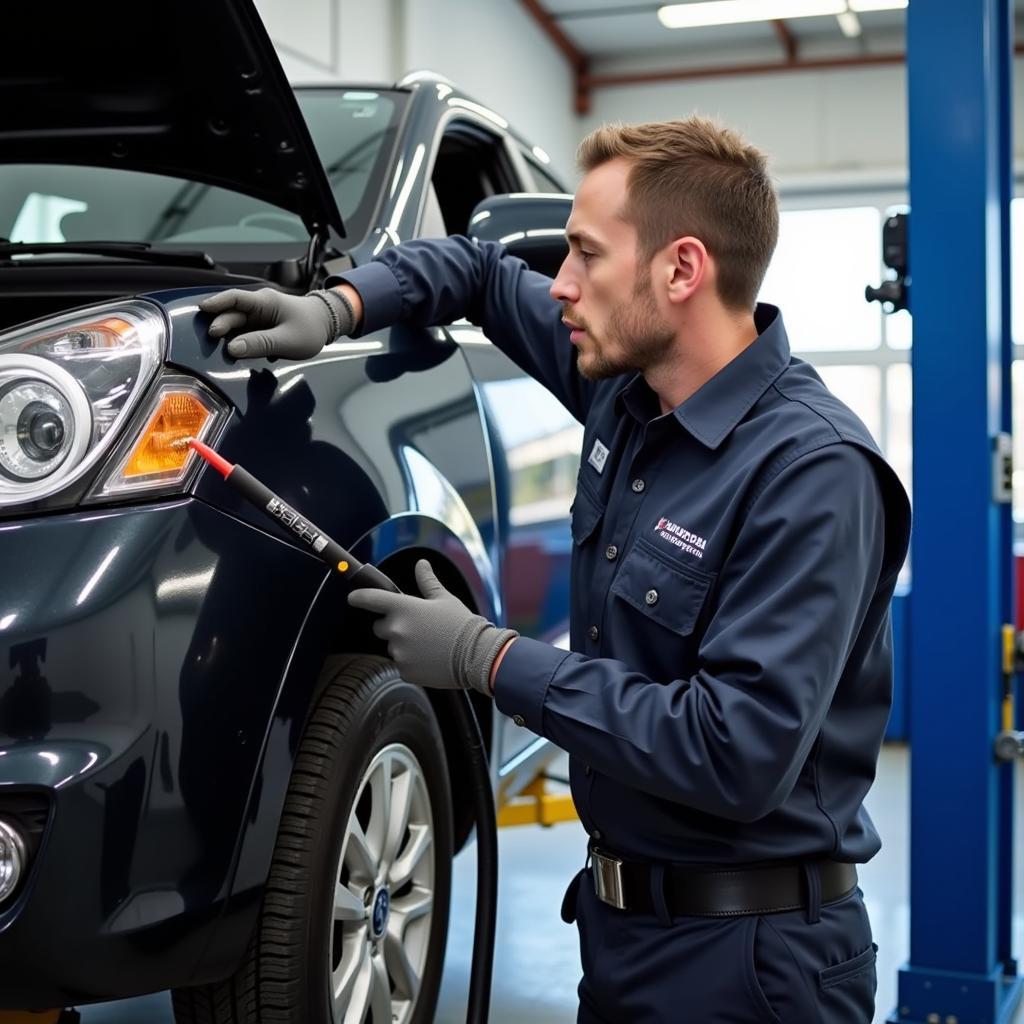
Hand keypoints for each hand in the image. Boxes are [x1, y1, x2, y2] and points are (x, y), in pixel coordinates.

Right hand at [199, 287, 355, 358]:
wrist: (327, 325)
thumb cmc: (311, 328)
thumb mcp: (287, 340)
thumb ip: (260, 344)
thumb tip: (233, 349)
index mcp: (265, 302)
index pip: (235, 299)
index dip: (216, 303)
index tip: (201, 310)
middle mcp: (259, 307)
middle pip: (233, 314)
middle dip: (221, 326)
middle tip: (211, 340)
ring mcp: (260, 318)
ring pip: (238, 327)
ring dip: (230, 338)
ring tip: (221, 350)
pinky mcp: (263, 329)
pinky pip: (246, 335)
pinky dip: (241, 343)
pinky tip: (239, 354)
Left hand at [348, 560, 517, 694]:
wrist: (476, 656)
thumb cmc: (462, 625)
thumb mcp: (444, 599)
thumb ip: (427, 582)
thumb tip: (421, 565)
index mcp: (405, 608)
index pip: (371, 599)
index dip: (359, 597)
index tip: (353, 597)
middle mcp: (397, 630)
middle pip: (380, 627)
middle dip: (393, 626)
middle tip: (416, 627)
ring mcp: (399, 653)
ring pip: (392, 647)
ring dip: (404, 645)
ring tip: (428, 645)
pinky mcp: (405, 671)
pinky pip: (401, 664)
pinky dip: (412, 662)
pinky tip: (429, 658)